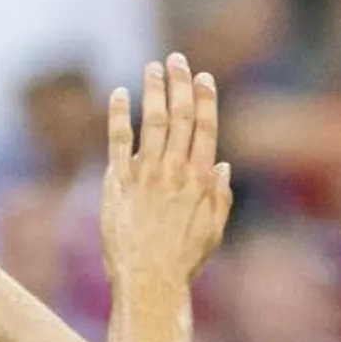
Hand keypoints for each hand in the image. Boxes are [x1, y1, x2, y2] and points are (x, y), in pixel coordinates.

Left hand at [101, 54, 232, 285]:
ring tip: (153, 67)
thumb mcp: (212, 233)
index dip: (205, 101)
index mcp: (201, 182)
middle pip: (181, 118)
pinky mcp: (119, 183)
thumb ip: (219, 197)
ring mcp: (146, 176)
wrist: (148, 281)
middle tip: (176, 60)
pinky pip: (118, 141)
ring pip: (153, 122)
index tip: (203, 78)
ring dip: (154, 91)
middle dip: (180, 85)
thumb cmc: (182, 263)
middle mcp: (175, 173)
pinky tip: (120, 94)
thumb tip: (222, 165)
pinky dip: (119, 115)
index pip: (205, 130)